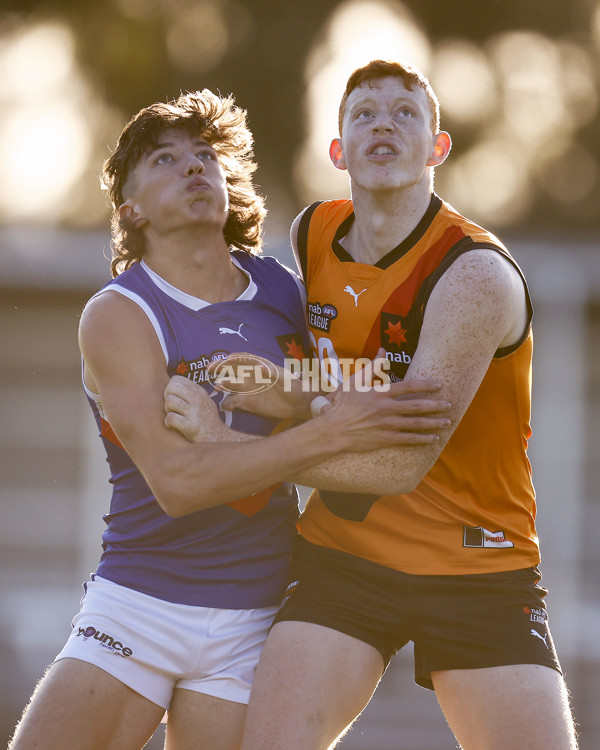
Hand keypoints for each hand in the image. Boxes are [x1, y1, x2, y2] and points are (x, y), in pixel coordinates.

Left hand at [164, 375, 225, 441]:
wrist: (218, 439)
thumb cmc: (206, 420)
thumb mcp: (204, 401)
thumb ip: (190, 392)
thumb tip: (172, 384)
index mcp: (200, 392)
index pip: (176, 379)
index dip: (171, 388)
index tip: (175, 398)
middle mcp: (199, 399)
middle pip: (171, 387)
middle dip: (167, 397)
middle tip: (172, 407)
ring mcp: (195, 413)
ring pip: (169, 402)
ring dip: (168, 411)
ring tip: (174, 416)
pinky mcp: (191, 427)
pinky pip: (170, 418)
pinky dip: (168, 423)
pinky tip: (173, 426)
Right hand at [210, 352, 311, 419]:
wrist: (298, 405)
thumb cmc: (293, 387)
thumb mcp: (285, 379)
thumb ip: (273, 373)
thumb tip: (261, 368)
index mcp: (260, 367)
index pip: (244, 359)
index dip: (234, 358)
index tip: (226, 358)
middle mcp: (251, 377)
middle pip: (232, 370)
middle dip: (220, 367)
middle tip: (209, 368)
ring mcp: (249, 390)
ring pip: (231, 386)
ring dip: (223, 385)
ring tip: (217, 386)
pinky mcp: (249, 404)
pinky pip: (235, 402)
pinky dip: (229, 404)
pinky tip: (226, 406)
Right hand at [320, 353, 450, 451]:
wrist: (333, 429)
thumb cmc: (343, 404)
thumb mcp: (355, 382)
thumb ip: (372, 367)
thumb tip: (382, 350)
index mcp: (381, 393)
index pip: (409, 386)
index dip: (426, 385)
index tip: (440, 385)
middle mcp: (387, 408)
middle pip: (417, 406)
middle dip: (436, 406)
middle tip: (449, 405)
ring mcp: (387, 425)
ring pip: (416, 423)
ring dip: (434, 423)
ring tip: (447, 422)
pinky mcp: (386, 439)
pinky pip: (408, 439)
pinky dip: (422, 439)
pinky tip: (433, 438)